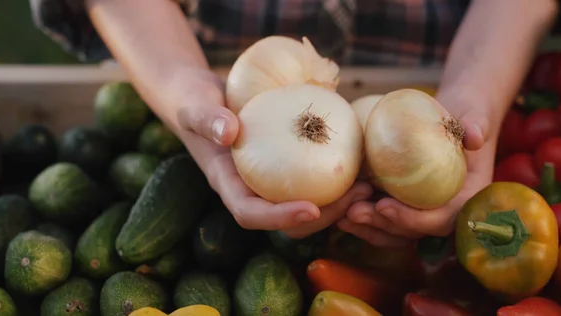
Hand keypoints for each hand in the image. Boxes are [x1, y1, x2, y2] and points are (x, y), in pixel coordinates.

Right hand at [172, 69, 372, 233]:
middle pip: (287, 220)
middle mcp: (251, 187)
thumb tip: (229, 132)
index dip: (280, 218)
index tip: (311, 208)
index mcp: (227, 183)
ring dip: (338, 202)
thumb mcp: (195, 105)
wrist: (199, 95)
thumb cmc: (193, 100)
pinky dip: (335, 176)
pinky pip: (311, 179)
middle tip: (357, 196)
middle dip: (323, 216)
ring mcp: (268, 179)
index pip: (250, 214)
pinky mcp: (284, 165)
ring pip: (305, 204)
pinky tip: (359, 161)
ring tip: (367, 185)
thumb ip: (207, 118)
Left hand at [338, 101, 495, 246]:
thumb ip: (475, 125)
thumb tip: (474, 136)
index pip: (443, 219)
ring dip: (370, 229)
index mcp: (468, 197)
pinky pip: (388, 224)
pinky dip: (367, 224)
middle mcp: (448, 212)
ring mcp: (427, 213)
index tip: (384, 205)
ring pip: (398, 234)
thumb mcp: (473, 116)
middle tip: (354, 211)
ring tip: (343, 216)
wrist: (457, 119)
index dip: (413, 218)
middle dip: (383, 225)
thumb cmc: (466, 116)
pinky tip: (342, 215)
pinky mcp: (409, 209)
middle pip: (415, 232)